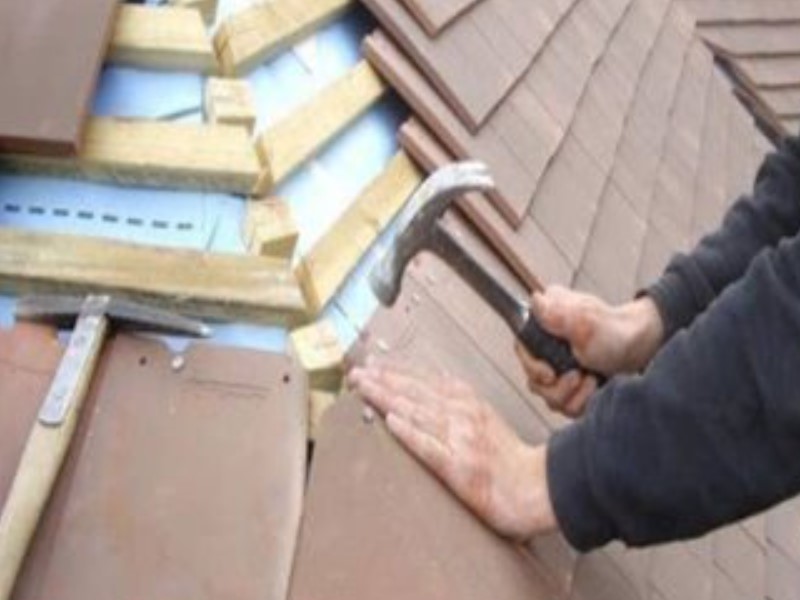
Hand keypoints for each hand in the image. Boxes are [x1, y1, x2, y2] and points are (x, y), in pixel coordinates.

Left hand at [348, 364, 557, 541]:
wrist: (535, 487)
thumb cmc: (508, 457)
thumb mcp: (484, 415)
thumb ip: (458, 399)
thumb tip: (432, 378)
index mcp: (467, 401)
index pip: (424, 380)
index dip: (395, 370)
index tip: (371, 364)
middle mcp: (462, 414)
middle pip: (415, 392)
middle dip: (382, 380)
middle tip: (356, 373)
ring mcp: (460, 439)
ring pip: (417, 412)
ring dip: (386, 397)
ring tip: (363, 388)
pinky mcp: (459, 466)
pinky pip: (429, 446)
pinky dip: (409, 432)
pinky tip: (390, 422)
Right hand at [516, 287, 663, 417]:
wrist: (644, 348)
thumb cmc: (617, 331)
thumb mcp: (586, 322)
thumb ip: (557, 315)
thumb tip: (535, 300)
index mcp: (547, 325)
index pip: (522, 350)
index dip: (532, 366)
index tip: (549, 374)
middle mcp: (550, 347)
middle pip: (534, 380)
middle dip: (556, 386)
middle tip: (579, 376)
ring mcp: (562, 368)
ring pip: (550, 397)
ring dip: (572, 395)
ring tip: (592, 381)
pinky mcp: (575, 387)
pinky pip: (567, 406)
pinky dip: (582, 402)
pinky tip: (596, 389)